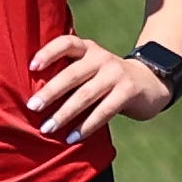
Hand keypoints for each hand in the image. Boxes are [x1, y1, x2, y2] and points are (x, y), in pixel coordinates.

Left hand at [28, 32, 176, 146]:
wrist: (149, 82)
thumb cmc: (107, 80)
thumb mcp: (90, 69)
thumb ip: (70, 74)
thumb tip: (33, 96)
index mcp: (88, 49)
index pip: (67, 43)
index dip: (48, 52)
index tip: (31, 67)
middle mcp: (101, 57)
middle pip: (72, 74)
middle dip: (50, 91)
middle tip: (32, 107)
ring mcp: (116, 73)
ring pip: (86, 94)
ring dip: (64, 113)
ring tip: (47, 128)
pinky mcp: (128, 91)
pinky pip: (104, 110)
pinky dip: (87, 126)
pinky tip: (72, 138)